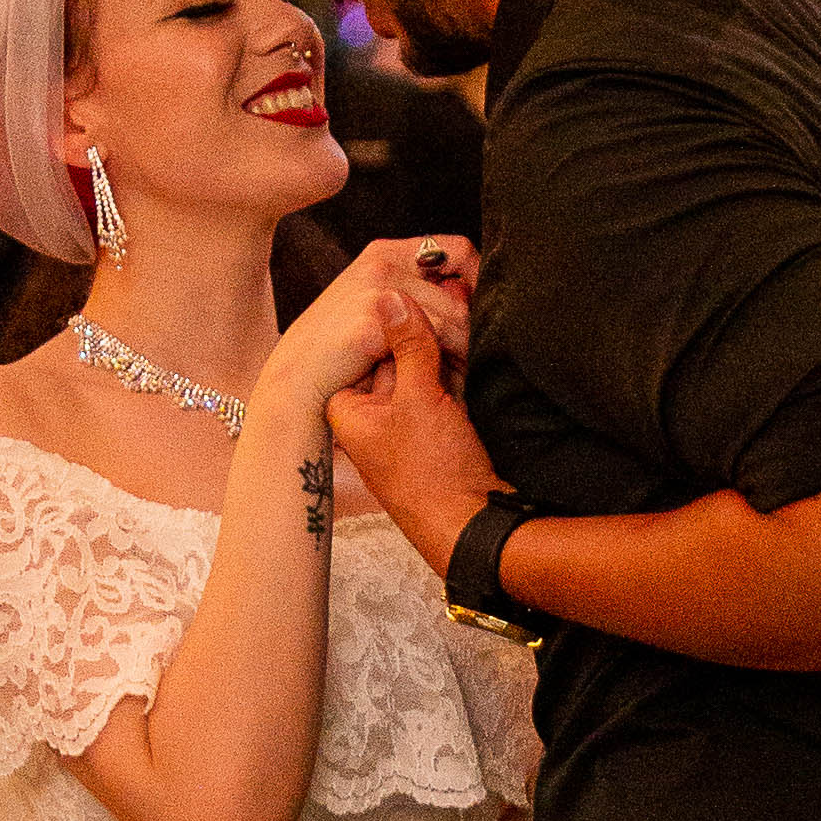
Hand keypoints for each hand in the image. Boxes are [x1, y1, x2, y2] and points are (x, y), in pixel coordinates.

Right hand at [271, 232, 475, 410]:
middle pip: (463, 293)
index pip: (459, 251)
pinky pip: (435, 342)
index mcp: (384, 252)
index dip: (479, 283)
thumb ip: (417, 295)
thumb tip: (468, 294)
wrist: (297, 384)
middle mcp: (382, 261)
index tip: (484, 316)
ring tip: (449, 380)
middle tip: (465, 365)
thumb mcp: (377, 310)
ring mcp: (378, 287)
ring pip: (455, 320)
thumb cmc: (338, 354)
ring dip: (460, 355)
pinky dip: (441, 367)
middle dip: (471, 333)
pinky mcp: (376, 318)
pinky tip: (431, 384)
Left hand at [325, 299, 500, 575]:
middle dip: (428, 343)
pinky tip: (472, 376)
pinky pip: (443, 387)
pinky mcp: (432, 427)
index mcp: (348, 407)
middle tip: (453, 348)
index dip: (399, 328)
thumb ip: (408, 343)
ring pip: (424, 366)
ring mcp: (402, 421)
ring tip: (463, 372)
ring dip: (449, 360)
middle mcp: (370, 412)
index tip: (428, 323)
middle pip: (396, 351)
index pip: (367, 342)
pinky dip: (459, 378)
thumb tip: (391, 294)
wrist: (472, 526)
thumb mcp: (419, 398)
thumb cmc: (434, 473)